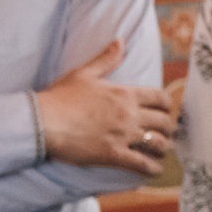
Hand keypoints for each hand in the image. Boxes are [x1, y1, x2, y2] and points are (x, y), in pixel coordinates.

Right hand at [36, 40, 176, 173]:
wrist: (42, 120)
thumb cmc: (61, 96)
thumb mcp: (84, 73)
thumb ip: (106, 58)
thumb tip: (120, 41)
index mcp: (125, 94)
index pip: (160, 98)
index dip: (167, 105)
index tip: (166, 110)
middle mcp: (129, 114)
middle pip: (163, 122)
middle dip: (168, 128)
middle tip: (166, 132)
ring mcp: (123, 135)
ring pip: (157, 143)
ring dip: (163, 147)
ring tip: (161, 150)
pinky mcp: (112, 155)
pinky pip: (141, 164)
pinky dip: (152, 168)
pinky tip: (155, 170)